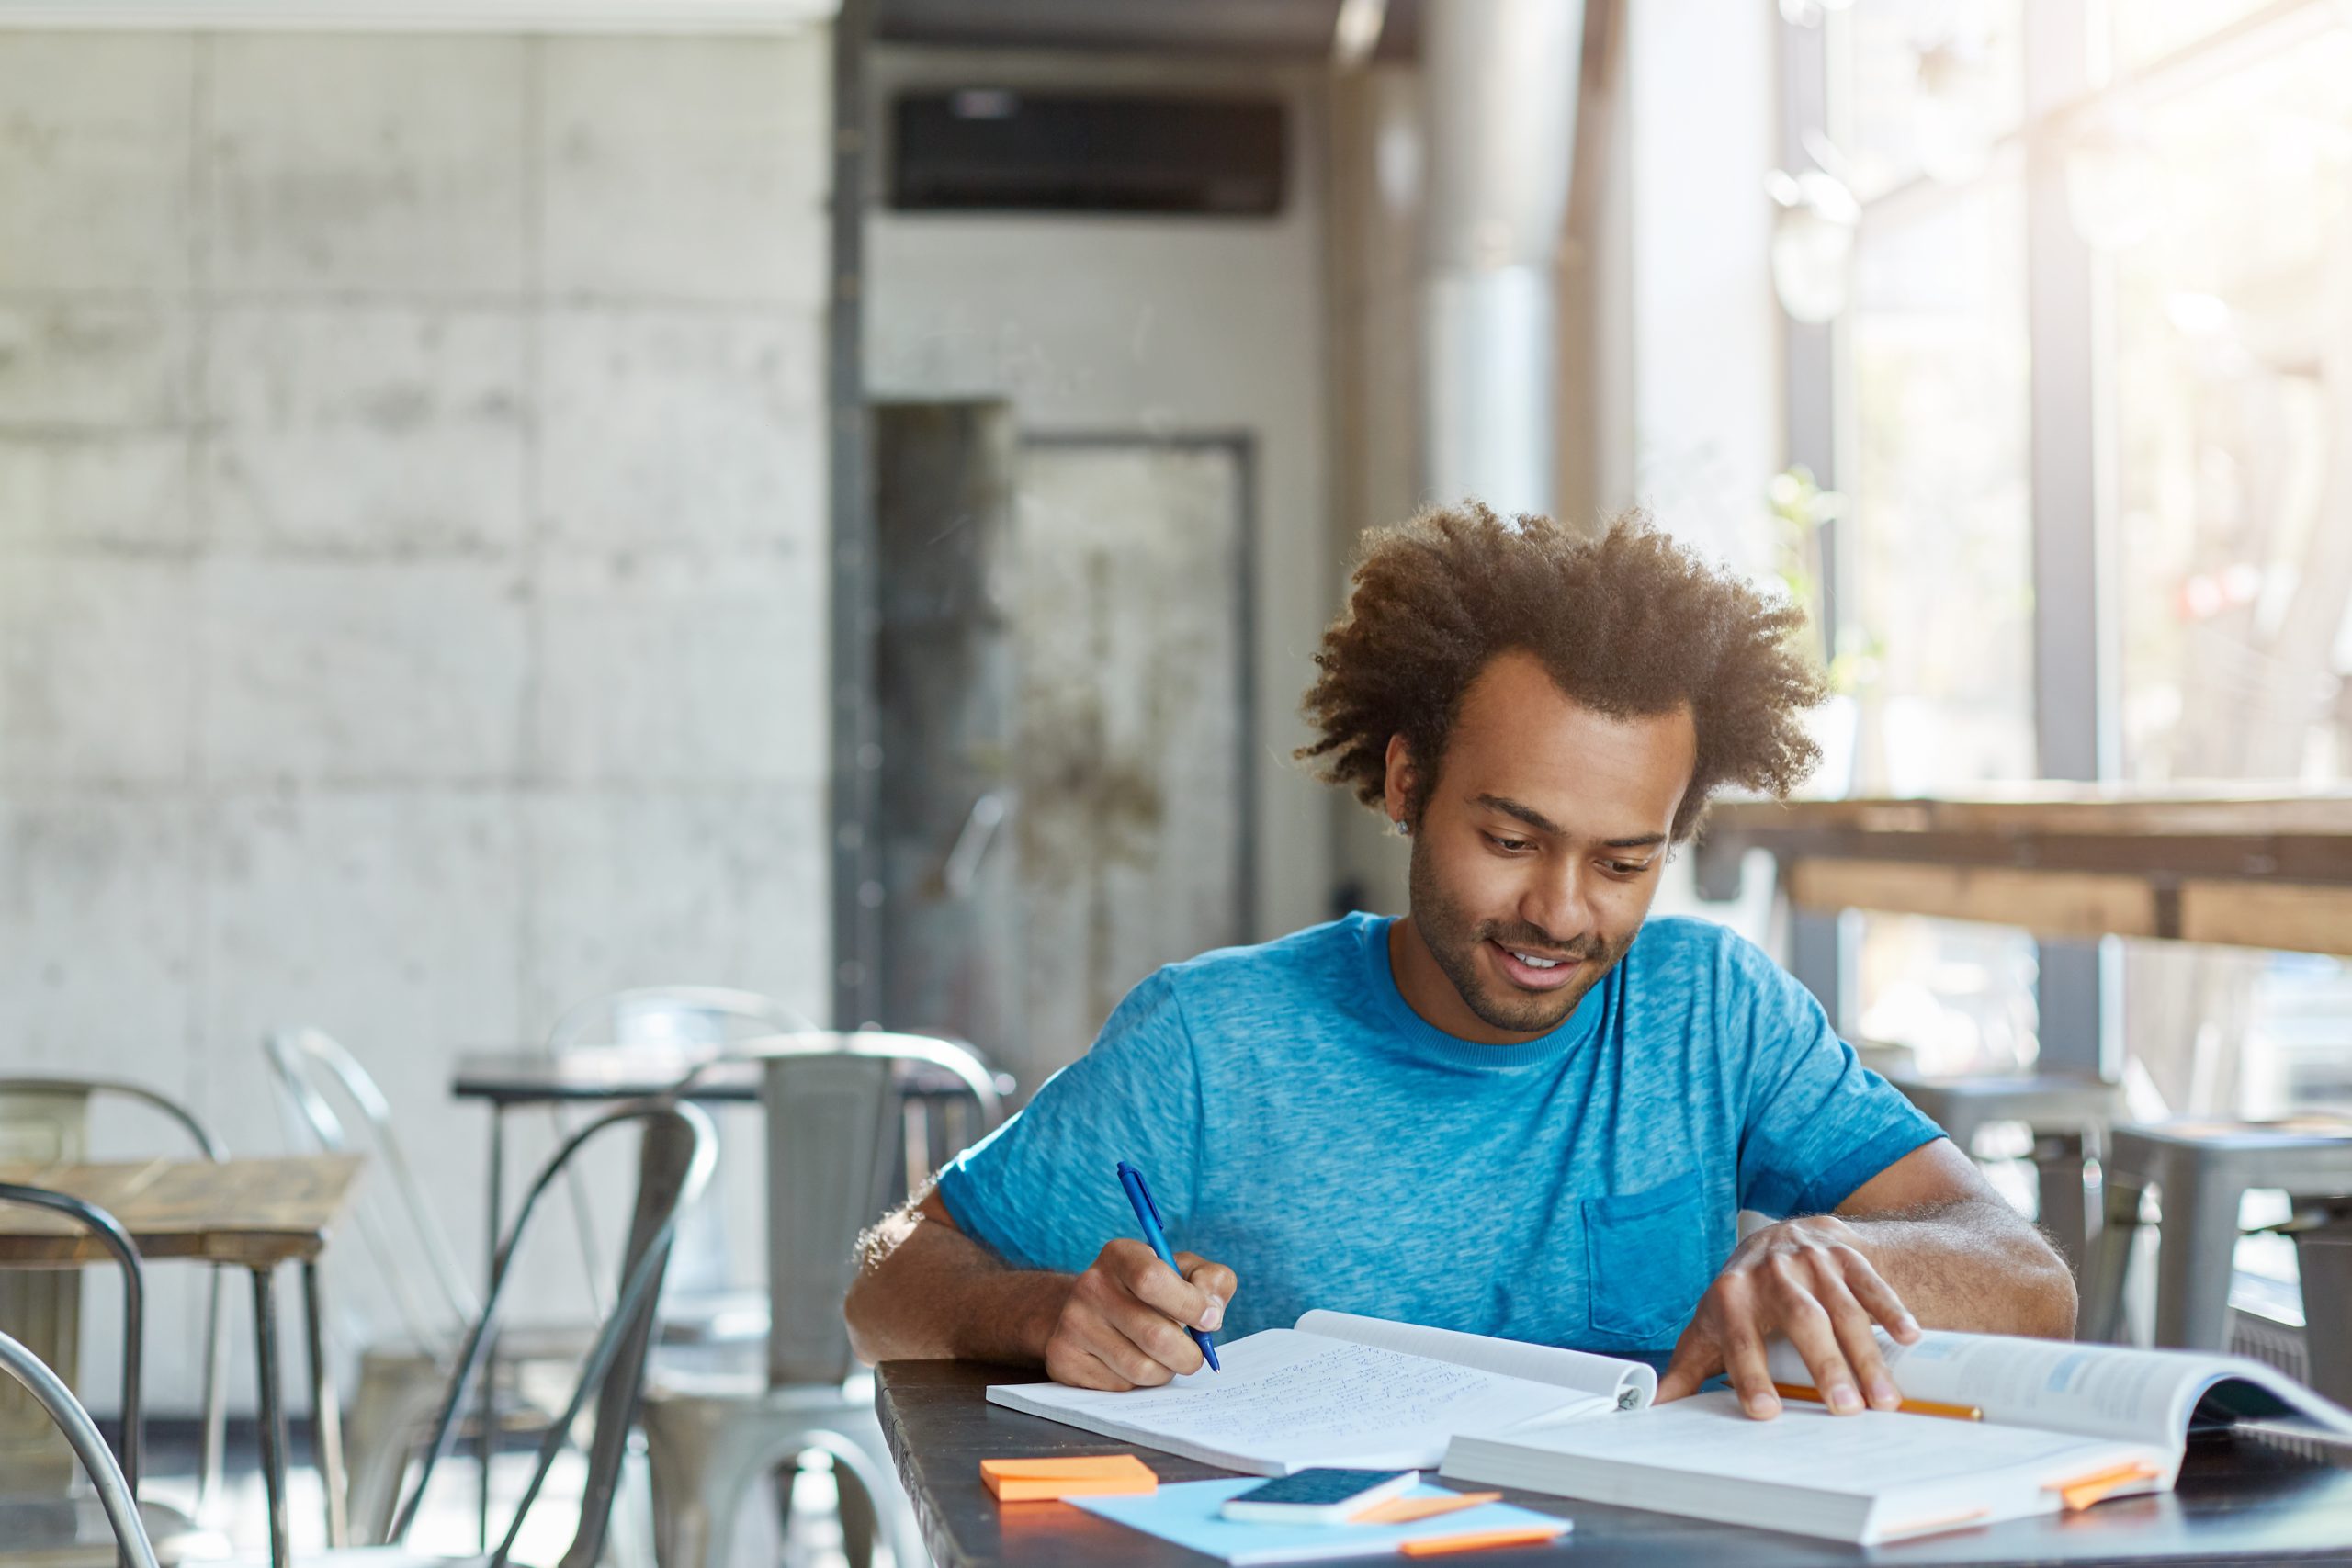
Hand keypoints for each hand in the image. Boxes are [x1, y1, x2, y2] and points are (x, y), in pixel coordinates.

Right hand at [1042, 1239, 1235, 1389]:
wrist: (1092, 1311)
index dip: (1189, 1305)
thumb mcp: (1185, 1271)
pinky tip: (1133, 1363)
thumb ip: (1212, 1281)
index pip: (1153, 1279)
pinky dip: (1139, 1384)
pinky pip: (1120, 1386)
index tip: (1210, 1320)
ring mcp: (1073, 1323)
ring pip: (1141, 1369)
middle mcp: (1090, 1285)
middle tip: (1193, 1354)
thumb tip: (1212, 1313)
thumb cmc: (1151, 1292)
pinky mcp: (1064, 1358)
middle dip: (1188, 1354)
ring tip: (1163, 1358)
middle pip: (1155, 1335)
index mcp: (1120, 1255)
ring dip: (1165, 1371)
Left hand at [1654, 1215, 1919, 1418]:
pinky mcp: (1845, 1256)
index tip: (1766, 1412)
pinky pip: (1870, 1282)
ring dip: (1865, 1354)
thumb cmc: (1743, 1296)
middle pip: (1800, 1320)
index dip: (1750, 1374)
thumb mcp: (1710, 1327)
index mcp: (1730, 1295)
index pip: (1740, 1339)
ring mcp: (1811, 1263)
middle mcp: (1771, 1274)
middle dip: (1823, 1366)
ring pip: (1842, 1308)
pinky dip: (1891, 1308)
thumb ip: (1685, 1370)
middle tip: (1845, 1411)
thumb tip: (1649, 1408)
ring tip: (1884, 1400)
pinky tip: (1908, 1338)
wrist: (1781, 1235)